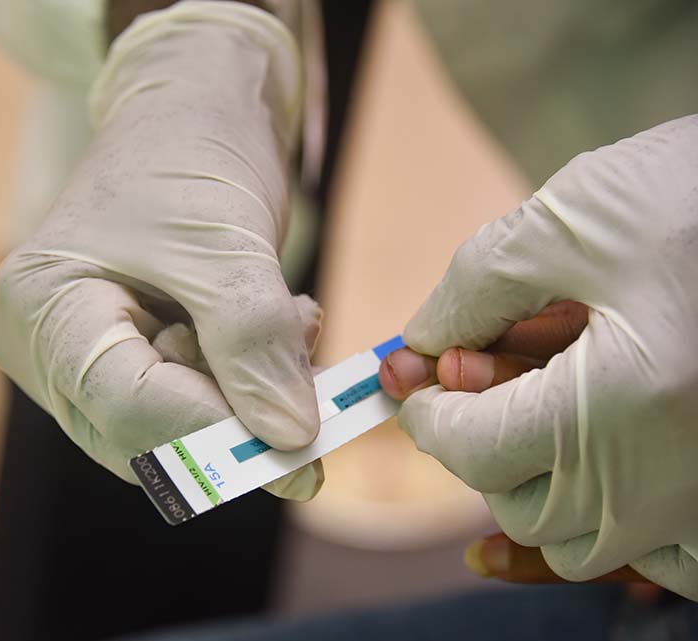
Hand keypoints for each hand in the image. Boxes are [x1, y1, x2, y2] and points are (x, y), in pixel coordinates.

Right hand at [0, 2, 323, 499]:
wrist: (189, 111)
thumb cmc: (189, 155)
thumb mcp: (225, 243)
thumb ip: (254, 342)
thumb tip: (290, 442)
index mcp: (42, 306)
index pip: (122, 404)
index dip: (214, 435)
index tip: (300, 454)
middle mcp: (43, 345)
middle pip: (141, 432)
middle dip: (234, 416)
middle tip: (307, 383)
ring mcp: (79, 356)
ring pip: (171, 425)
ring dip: (245, 393)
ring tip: (288, 321)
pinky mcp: (122, 357)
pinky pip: (183, 401)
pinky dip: (238, 380)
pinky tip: (269, 325)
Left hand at [385, 116, 697, 599]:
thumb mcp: (573, 220)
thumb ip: (475, 288)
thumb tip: (420, 344)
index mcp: (625, 408)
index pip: (475, 450)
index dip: (427, 411)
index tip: (411, 376)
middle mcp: (676, 477)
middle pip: (523, 505)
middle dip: (478, 442)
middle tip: (473, 372)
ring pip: (586, 538)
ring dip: (537, 481)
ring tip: (539, 397)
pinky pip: (665, 554)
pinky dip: (613, 516)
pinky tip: (598, 457)